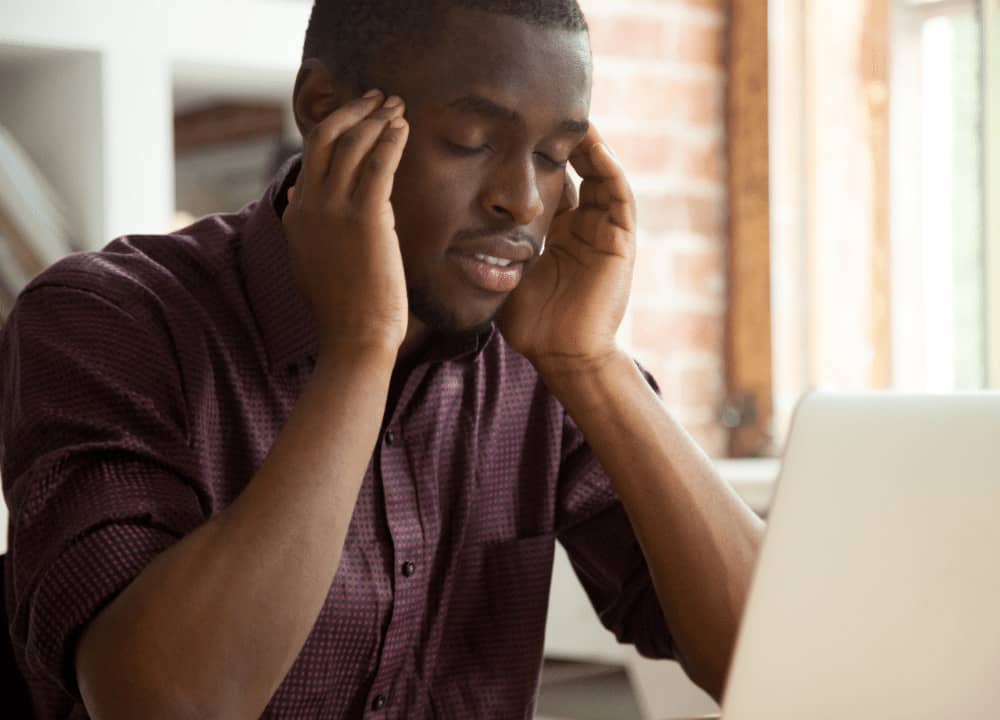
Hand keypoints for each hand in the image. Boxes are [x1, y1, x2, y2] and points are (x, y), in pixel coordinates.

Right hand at [282, 92, 410, 356]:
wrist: (356, 337)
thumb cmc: (345, 307)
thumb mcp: (312, 260)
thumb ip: (306, 225)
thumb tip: (298, 196)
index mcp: (297, 215)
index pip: (311, 156)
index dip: (336, 128)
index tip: (359, 116)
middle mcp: (309, 205)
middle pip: (324, 137)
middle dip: (353, 110)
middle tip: (378, 97)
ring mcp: (334, 209)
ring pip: (352, 143)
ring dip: (377, 117)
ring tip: (397, 105)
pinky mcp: (365, 217)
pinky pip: (378, 163)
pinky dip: (390, 138)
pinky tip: (403, 127)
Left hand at [498, 125, 635, 375]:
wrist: (561, 354)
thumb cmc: (530, 323)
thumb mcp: (502, 273)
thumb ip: (485, 248)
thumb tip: (443, 228)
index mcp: (557, 235)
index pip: (550, 183)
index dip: (536, 156)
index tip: (514, 129)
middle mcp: (583, 228)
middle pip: (577, 171)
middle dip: (563, 141)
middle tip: (544, 110)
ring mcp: (604, 232)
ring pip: (601, 174)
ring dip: (589, 145)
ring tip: (571, 117)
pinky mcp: (621, 240)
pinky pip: (618, 194)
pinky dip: (609, 167)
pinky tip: (592, 145)